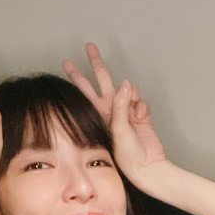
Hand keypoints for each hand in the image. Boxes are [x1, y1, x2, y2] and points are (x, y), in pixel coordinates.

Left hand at [63, 43, 165, 185]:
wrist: (147, 167)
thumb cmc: (127, 154)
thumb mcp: (119, 128)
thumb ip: (121, 104)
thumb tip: (126, 84)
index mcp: (100, 113)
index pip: (85, 90)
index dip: (76, 75)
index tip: (67, 62)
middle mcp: (111, 110)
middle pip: (102, 80)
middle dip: (97, 63)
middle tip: (90, 47)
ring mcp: (127, 112)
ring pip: (126, 89)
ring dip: (130, 91)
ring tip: (132, 99)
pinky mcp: (141, 115)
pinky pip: (141, 101)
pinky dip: (142, 106)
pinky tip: (142, 116)